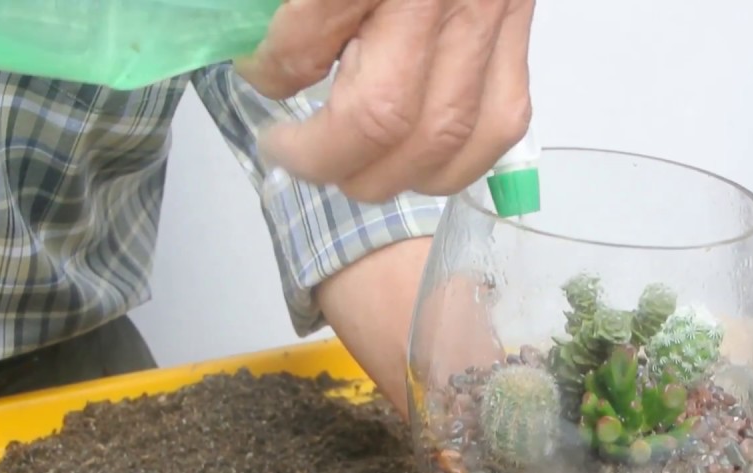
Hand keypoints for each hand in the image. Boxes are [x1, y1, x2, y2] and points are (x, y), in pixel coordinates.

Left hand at [235, 0, 535, 202]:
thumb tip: (232, 28)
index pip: (302, 45)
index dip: (268, 75)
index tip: (255, 70)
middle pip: (384, 115)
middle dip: (323, 157)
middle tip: (288, 149)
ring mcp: (490, 5)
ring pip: (449, 136)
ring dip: (386, 175)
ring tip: (344, 168)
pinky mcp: (520, 20)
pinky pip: (502, 120)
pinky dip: (457, 161)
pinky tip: (414, 159)